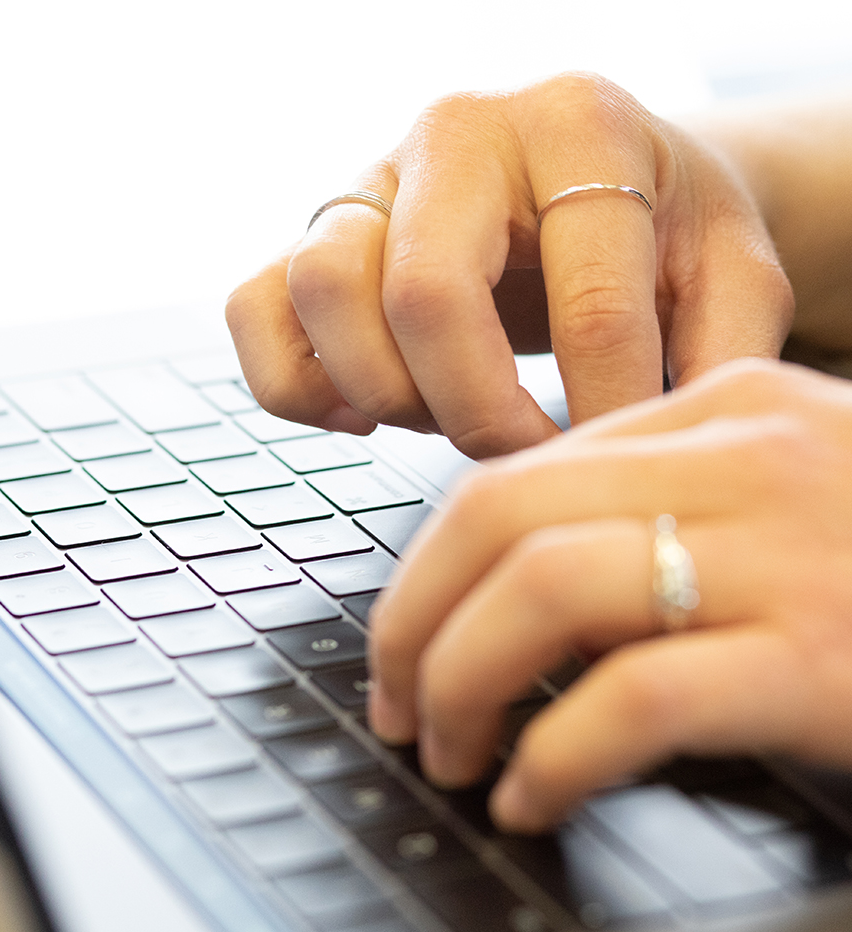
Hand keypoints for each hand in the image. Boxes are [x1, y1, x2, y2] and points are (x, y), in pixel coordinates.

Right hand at [226, 73, 791, 458]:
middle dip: (475, 409)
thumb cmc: (660, 226)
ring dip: (384, 389)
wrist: (598, 176)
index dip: (604, 410)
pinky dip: (297, 383)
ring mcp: (372, 178)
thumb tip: (646, 452)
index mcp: (576, 124)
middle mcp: (456, 134)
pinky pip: (254, 308)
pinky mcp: (316, 230)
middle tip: (518, 449)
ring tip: (443, 414)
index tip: (611, 465)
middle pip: (425, 290)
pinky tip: (364, 411)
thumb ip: (723, 350)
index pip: (587, 296)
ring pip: (321, 285)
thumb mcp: (729, 269)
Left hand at [367, 358, 851, 829]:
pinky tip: (533, 797)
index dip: (428, 567)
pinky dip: (557, 753)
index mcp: (724, 411)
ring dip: (463, 680)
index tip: (405, 637)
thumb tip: (519, 597)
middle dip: (414, 619)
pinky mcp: (829, 656)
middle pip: (500, 518)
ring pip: (545, 589)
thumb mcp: (776, 512)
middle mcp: (747, 456)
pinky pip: (637, 695)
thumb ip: (664, 520)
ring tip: (449, 751)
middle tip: (398, 700)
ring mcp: (790, 548)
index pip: (514, 476)